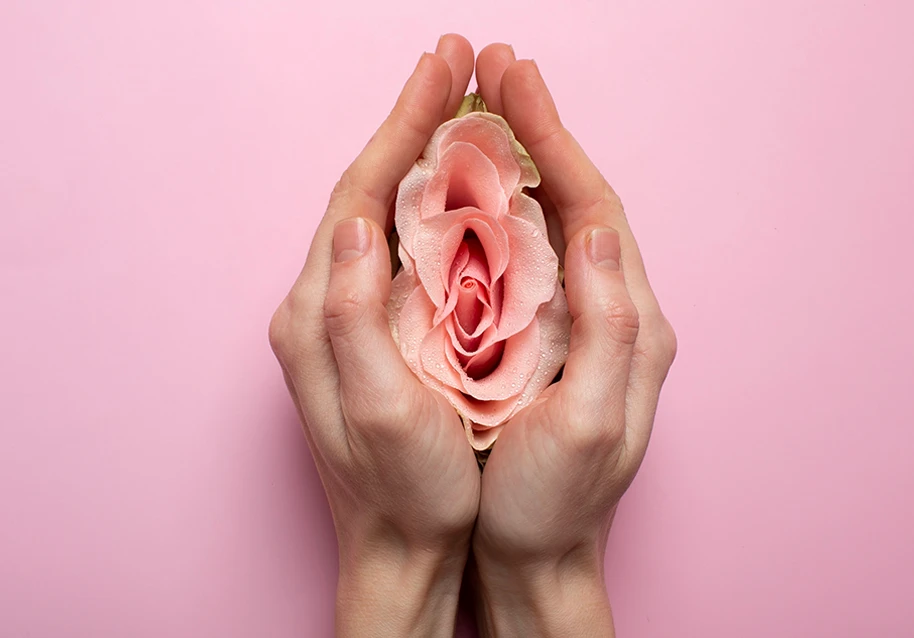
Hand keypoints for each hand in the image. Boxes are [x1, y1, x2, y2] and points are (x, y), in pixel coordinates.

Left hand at [269, 35, 479, 636]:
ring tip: (463, 107)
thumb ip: (353, 313)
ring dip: (421, 155)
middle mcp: (323, 304)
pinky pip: (402, 249)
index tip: (443, 73)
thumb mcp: (377, 408)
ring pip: (386, 215)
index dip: (401, 129)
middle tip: (457, 66)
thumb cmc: (403, 490)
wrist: (399, 548)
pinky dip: (432, 204)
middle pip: (368, 191)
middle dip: (411, 124)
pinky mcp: (373, 332)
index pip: (360, 194)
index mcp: (319, 312)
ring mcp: (348, 316)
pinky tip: (463, 186)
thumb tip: (359, 221)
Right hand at [469, 45, 677, 636]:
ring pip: (549, 223)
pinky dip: (499, 212)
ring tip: (479, 110)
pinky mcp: (545, 338)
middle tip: (494, 72)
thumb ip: (606, 326)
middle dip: (537, 132)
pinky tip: (470, 188)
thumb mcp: (589, 422)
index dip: (554, 142)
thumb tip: (599, 232)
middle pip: (576, 201)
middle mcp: (611, 310)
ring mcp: (577, 322)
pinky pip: (525, 259)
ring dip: (517, 162)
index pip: (594, 208)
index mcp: (628, 323)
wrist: (537, 554)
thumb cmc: (555, 500)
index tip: (514, 84)